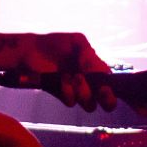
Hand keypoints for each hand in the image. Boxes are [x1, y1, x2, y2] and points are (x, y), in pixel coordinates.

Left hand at [0, 32, 116, 111]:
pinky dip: (67, 91)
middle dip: (107, 99)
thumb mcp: (77, 42)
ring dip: (84, 92)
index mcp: (96, 68)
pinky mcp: (63, 96)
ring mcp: (77, 91)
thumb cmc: (56, 44)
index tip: (106, 85)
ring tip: (74, 76)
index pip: (113, 83)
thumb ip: (90, 55)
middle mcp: (90, 82)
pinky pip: (71, 101)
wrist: (31, 51)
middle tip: (100, 90)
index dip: (115, 89)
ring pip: (90, 104)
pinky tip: (61, 79)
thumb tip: (101, 73)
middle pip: (108, 102)